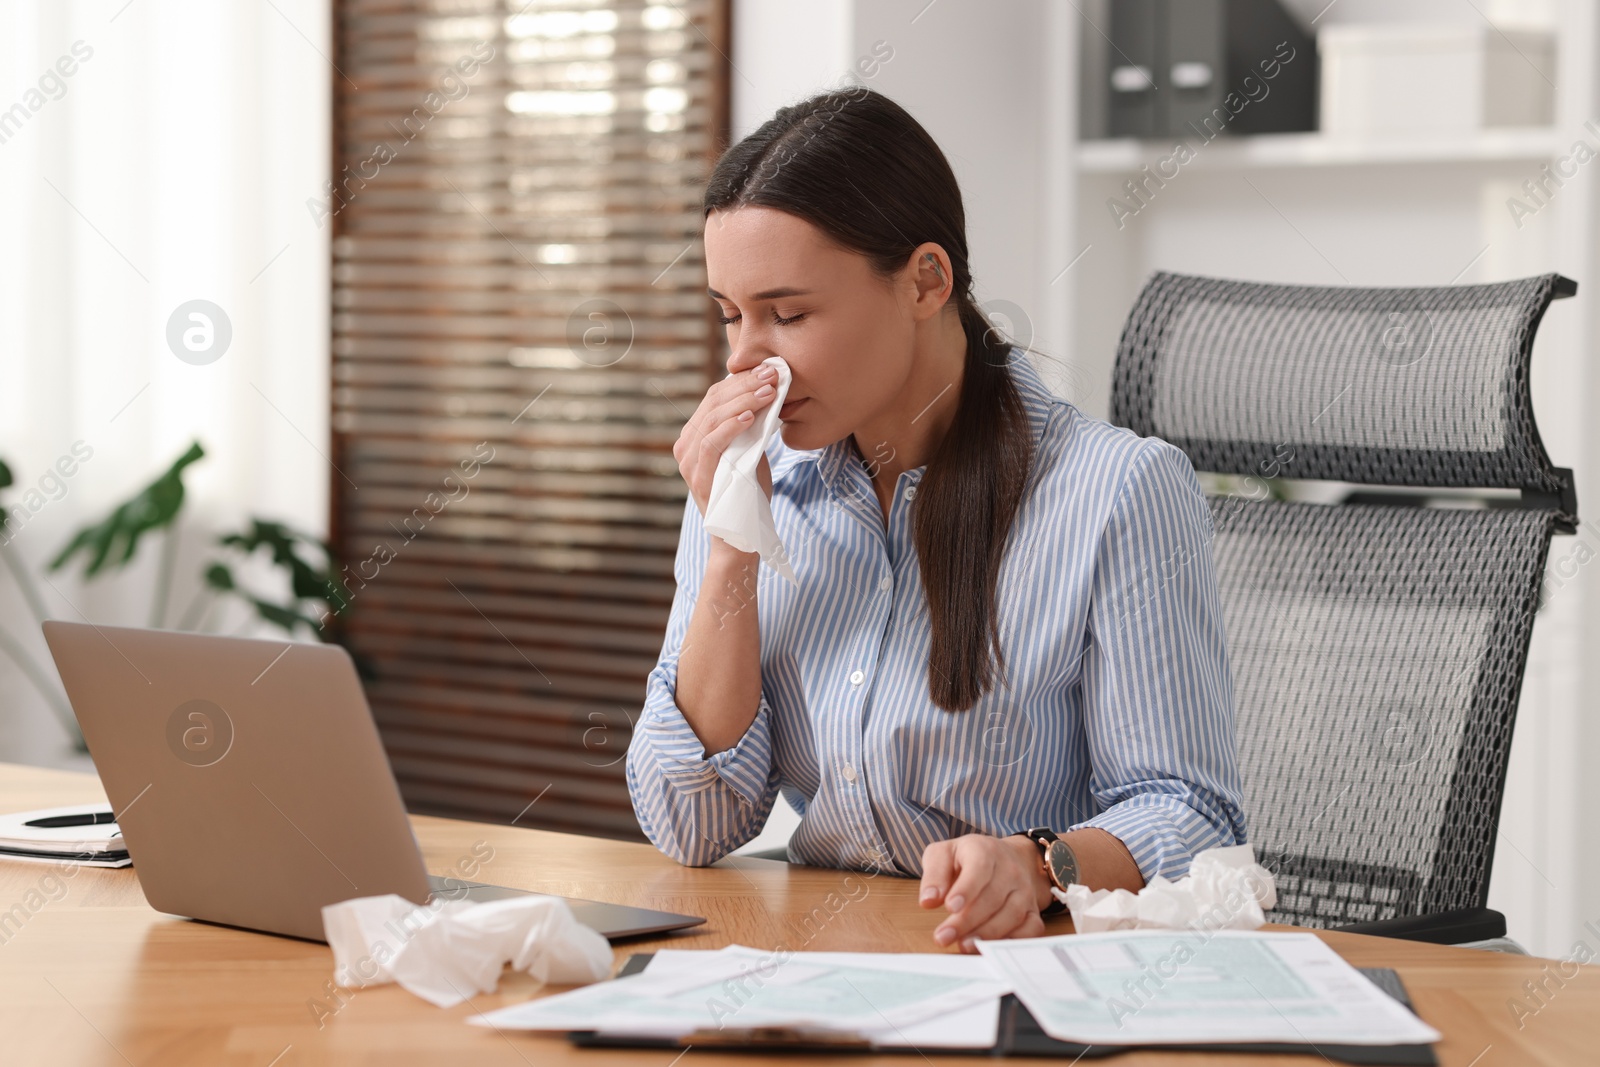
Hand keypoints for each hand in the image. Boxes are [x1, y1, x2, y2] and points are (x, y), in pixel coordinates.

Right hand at [672, 363, 779, 517]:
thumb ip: (749, 427)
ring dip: (743, 401)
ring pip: (712, 419)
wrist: (740, 536)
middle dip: (746, 385)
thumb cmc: (747, 493)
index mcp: (695, 436)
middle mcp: (686, 446)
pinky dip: (731, 427)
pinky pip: (711, 444)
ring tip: (768, 392)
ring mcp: (688, 462)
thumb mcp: (748, 451)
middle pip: (713, 403)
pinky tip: (750, 417)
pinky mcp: (698, 477)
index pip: (715, 397)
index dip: (741, 380)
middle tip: (772, 375)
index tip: (769, 370)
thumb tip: (766, 393)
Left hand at [919, 833, 1050, 952]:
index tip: (950, 907)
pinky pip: (1031, 928)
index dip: (966, 889)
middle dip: (967, 921)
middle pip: (992, 897)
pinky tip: (992, 948)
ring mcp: (1024, 890)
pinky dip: (1014, 941)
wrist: (1004, 858)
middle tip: (944, 936)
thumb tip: (928, 900)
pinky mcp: (1032, 910)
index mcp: (985, 851)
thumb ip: (934, 874)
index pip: (979, 868)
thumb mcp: (943, 855)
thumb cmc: (968, 859)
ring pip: (1012, 914)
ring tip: (964, 945)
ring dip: (987, 934)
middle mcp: (1009, 870)